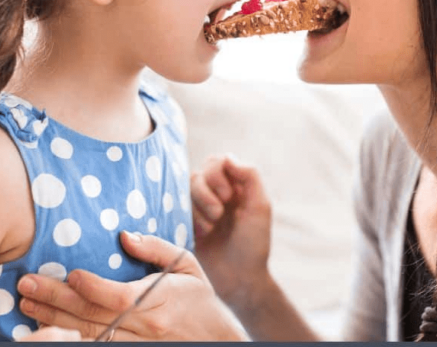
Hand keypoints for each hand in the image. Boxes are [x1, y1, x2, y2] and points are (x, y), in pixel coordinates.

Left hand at [17, 231, 245, 340]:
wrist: (217, 340)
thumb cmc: (200, 299)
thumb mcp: (186, 265)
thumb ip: (156, 248)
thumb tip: (124, 236)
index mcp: (160, 300)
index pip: (119, 296)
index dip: (92, 287)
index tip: (70, 274)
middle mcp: (145, 326)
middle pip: (93, 316)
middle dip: (56, 301)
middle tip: (26, 285)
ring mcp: (136, 344)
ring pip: (88, 334)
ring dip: (53, 321)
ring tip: (26, 304)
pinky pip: (96, 346)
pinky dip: (70, 338)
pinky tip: (47, 328)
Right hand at [190, 155, 272, 311]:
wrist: (239, 279)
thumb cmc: (253, 244)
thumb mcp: (260, 207)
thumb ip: (249, 176)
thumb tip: (228, 156)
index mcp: (235, 185)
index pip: (217, 161)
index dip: (218, 175)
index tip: (228, 197)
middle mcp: (216, 192)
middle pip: (199, 173)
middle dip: (207, 193)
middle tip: (220, 215)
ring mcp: (199, 208)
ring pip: (185, 190)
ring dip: (200, 208)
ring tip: (212, 228)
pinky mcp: (186, 223)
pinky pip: (176, 208)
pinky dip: (190, 220)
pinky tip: (202, 235)